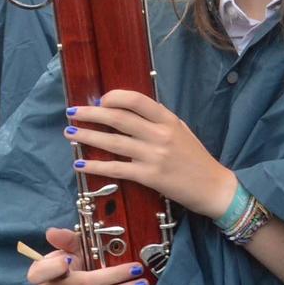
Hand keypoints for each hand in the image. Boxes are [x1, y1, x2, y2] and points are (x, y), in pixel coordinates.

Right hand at [27, 226, 143, 284]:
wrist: (80, 284)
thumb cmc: (76, 262)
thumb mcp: (73, 246)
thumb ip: (66, 239)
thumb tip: (53, 232)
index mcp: (42, 271)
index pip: (39, 272)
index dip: (52, 268)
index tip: (68, 260)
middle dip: (114, 277)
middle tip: (136, 270)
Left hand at [66, 90, 233, 216]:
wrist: (213, 187)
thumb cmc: (196, 158)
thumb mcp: (181, 131)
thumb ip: (158, 122)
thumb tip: (127, 113)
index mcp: (168, 120)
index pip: (137, 100)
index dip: (114, 97)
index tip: (99, 100)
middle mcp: (160, 134)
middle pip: (118, 118)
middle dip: (91, 114)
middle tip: (72, 113)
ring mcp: (154, 156)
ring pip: (113, 142)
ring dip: (87, 137)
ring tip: (69, 133)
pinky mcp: (149, 177)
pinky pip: (116, 169)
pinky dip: (96, 165)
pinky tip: (81, 163)